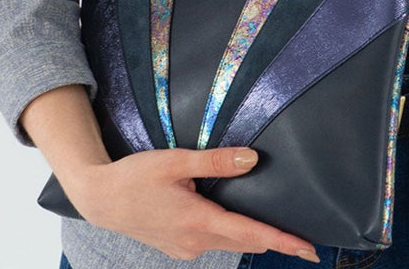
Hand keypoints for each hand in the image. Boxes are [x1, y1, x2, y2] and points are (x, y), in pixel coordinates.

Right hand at [66, 146, 319, 261]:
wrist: (100, 199)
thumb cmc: (135, 176)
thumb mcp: (175, 161)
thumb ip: (215, 161)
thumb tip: (251, 160)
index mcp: (199, 220)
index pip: (251, 233)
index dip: (282, 241)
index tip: (308, 249)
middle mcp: (196, 240)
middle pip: (245, 241)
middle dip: (275, 242)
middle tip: (305, 244)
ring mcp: (186, 247)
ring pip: (229, 242)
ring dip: (252, 238)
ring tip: (278, 232)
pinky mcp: (178, 245)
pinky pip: (212, 241)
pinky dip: (230, 234)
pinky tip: (233, 222)